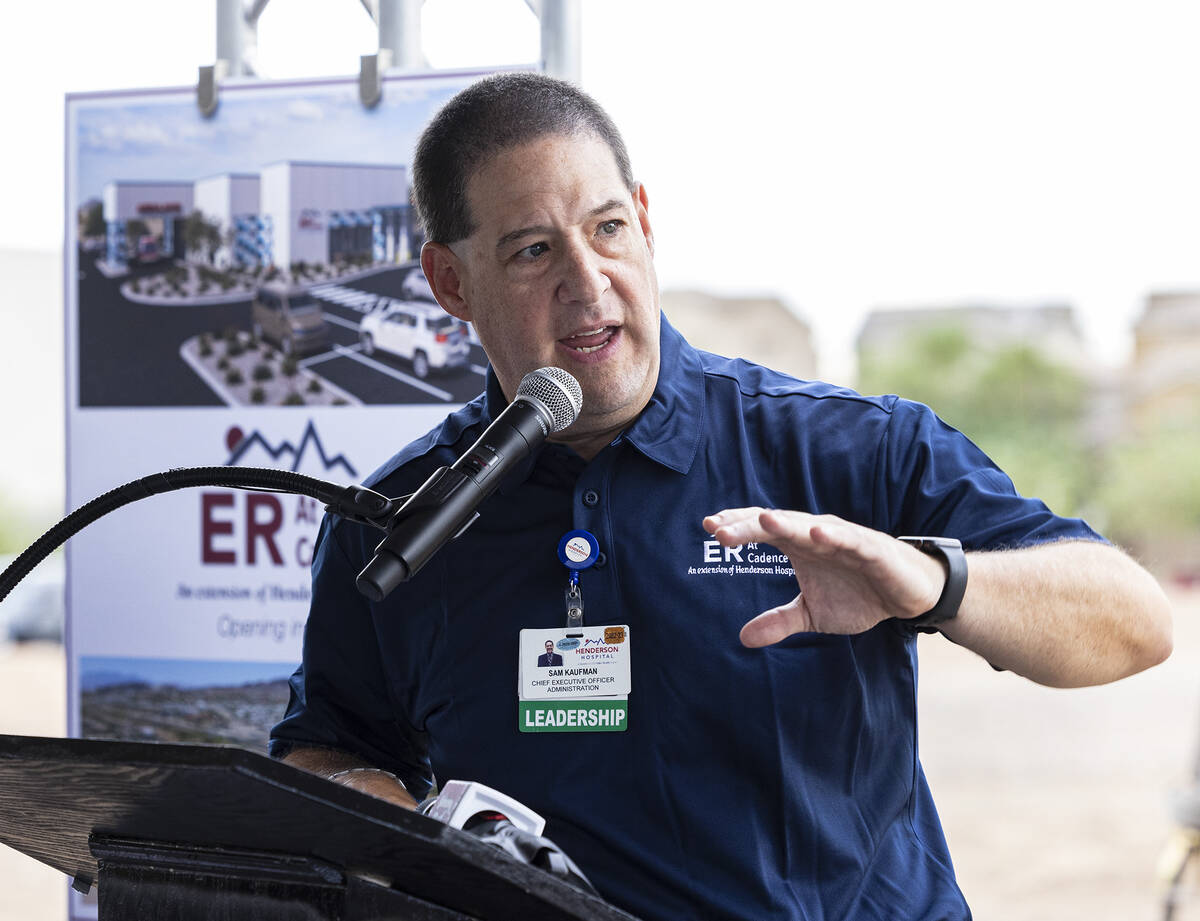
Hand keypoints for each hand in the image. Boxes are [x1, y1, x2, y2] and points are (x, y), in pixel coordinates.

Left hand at [702, 508, 946, 646]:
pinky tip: (817, 534)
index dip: (737, 527)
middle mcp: (816, 535)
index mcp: (799, 545)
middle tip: (720, 530)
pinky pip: (850, 540)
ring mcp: (843, 539)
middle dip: (748, 526)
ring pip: (809, 527)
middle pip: (777, 524)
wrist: (909, 595)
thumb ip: (779, 621)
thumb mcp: (813, 614)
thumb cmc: (859, 595)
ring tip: (763, 521)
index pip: (761, 530)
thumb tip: (742, 637)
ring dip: (786, 524)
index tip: (708, 528)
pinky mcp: (871, 549)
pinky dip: (834, 536)